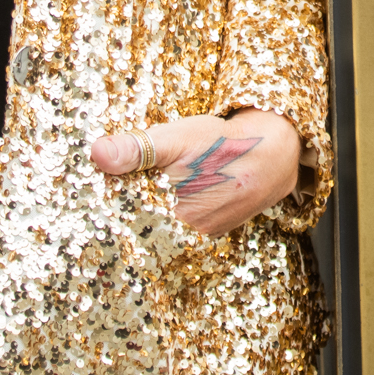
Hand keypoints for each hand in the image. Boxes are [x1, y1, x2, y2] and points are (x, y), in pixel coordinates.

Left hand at [90, 109, 300, 235]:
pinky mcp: (212, 233)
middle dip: (131, 205)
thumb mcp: (179, 137)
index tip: (99, 186)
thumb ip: (138, 148)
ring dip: (151, 210)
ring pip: (162, 227)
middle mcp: (184, 235)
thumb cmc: (224, 143)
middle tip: (122, 182)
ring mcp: (200, 237)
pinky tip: (175, 193)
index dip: (110, 201)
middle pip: (141, 225)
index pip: (122, 218)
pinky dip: (173, 213)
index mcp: (170, 215)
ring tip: (151, 185)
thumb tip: (98, 153)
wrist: (275, 154)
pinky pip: (182, 228)